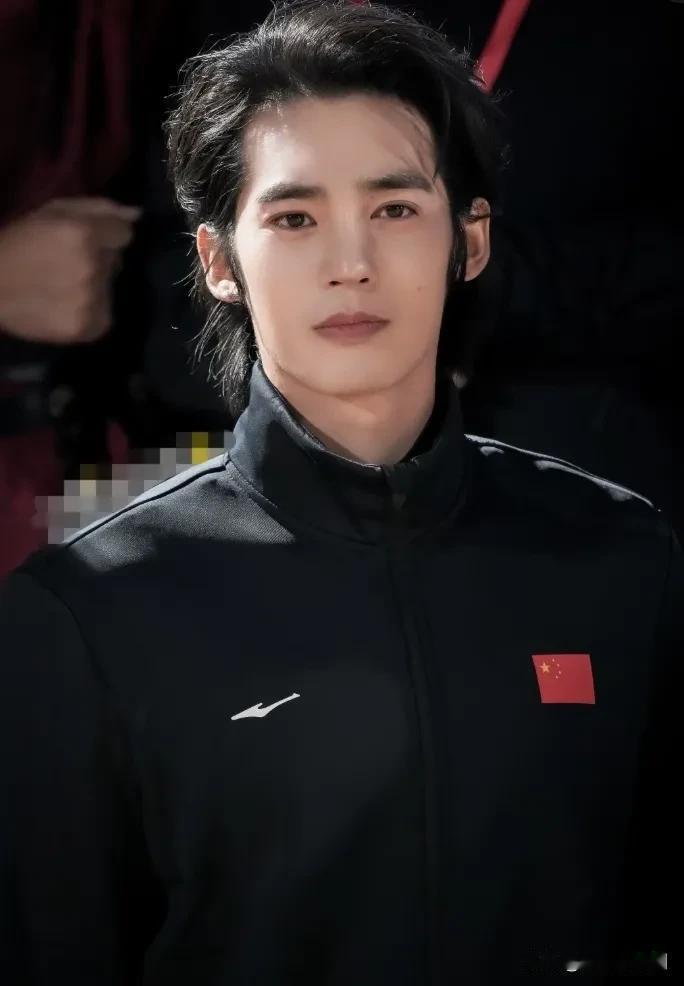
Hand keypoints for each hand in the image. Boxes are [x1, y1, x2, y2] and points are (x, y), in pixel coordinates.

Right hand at [0, 196, 140, 343]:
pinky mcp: (87, 328)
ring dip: (94, 286)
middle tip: (65, 263)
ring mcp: (90, 301)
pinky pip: (105, 316)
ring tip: (61, 286)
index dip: (106, 235)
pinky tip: (64, 305)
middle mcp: (91, 268)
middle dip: (98, 259)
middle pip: (116, 261)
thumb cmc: (18, 242)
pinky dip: (90, 311)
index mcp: (82, 234)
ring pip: (110, 288)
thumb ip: (99, 209)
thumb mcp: (53, 211)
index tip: (86, 239)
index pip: (125, 233)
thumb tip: (137, 215)